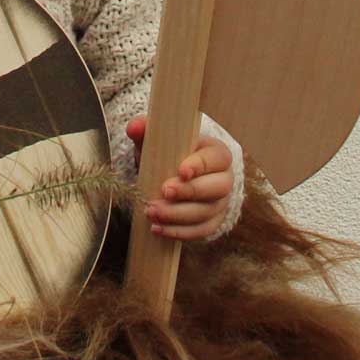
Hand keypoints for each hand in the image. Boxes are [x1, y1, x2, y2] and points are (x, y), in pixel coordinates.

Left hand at [125, 114, 232, 240]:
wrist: (172, 176)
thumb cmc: (168, 154)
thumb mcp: (158, 140)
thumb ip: (146, 130)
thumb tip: (135, 126)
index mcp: (216, 153)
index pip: (216, 158)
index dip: (200, 165)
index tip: (181, 171)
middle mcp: (224, 179)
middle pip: (217, 188)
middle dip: (189, 192)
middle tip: (163, 191)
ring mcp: (220, 203)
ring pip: (206, 212)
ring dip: (178, 215)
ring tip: (152, 212)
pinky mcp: (211, 222)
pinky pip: (200, 231)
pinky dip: (179, 232)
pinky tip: (157, 229)